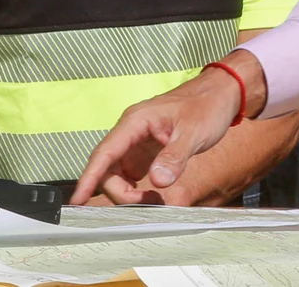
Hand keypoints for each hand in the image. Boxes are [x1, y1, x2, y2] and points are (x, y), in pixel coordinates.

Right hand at [70, 54, 256, 204]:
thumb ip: (175, 157)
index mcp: (135, 122)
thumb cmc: (207, 106)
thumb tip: (157, 182)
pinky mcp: (145, 153)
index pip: (104, 153)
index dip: (88, 177)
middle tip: (149, 203)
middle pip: (108, 170)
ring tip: (154, 201)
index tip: (77, 199)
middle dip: (121, 192)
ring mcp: (136, 144)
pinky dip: (136, 190)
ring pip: (117, 175)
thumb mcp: (194, 132)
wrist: (221, 95)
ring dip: (128, 193)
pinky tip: (154, 197)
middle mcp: (130, 132)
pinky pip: (130, 176)